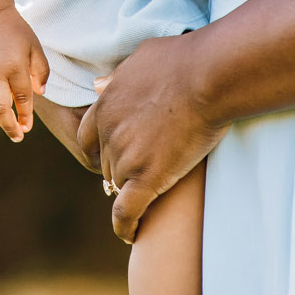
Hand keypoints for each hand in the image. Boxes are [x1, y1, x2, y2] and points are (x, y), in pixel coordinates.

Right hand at [0, 6, 48, 141]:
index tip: (29, 127)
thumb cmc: (16, 31)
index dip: (26, 115)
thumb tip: (40, 93)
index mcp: (15, 66)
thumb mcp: (35, 46)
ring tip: (9, 131)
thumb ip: (41, 70)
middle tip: (18, 137)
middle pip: (1, 107)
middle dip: (10, 126)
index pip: (23, 97)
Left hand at [77, 31, 224, 243]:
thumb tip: (100, 84)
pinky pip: (126, 211)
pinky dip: (126, 227)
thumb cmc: (182, 60)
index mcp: (105, 104)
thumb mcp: (140, 58)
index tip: (116, 156)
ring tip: (147, 202)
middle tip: (143, 174)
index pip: (88, 138)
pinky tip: (131, 236)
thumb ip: (118, 77)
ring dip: (132, 191)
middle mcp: (108, 132)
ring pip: (119, 185)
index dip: (102, 149)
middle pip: (107, 162)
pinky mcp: (146, 177)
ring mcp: (125, 156)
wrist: (206, 76)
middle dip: (122, 168)